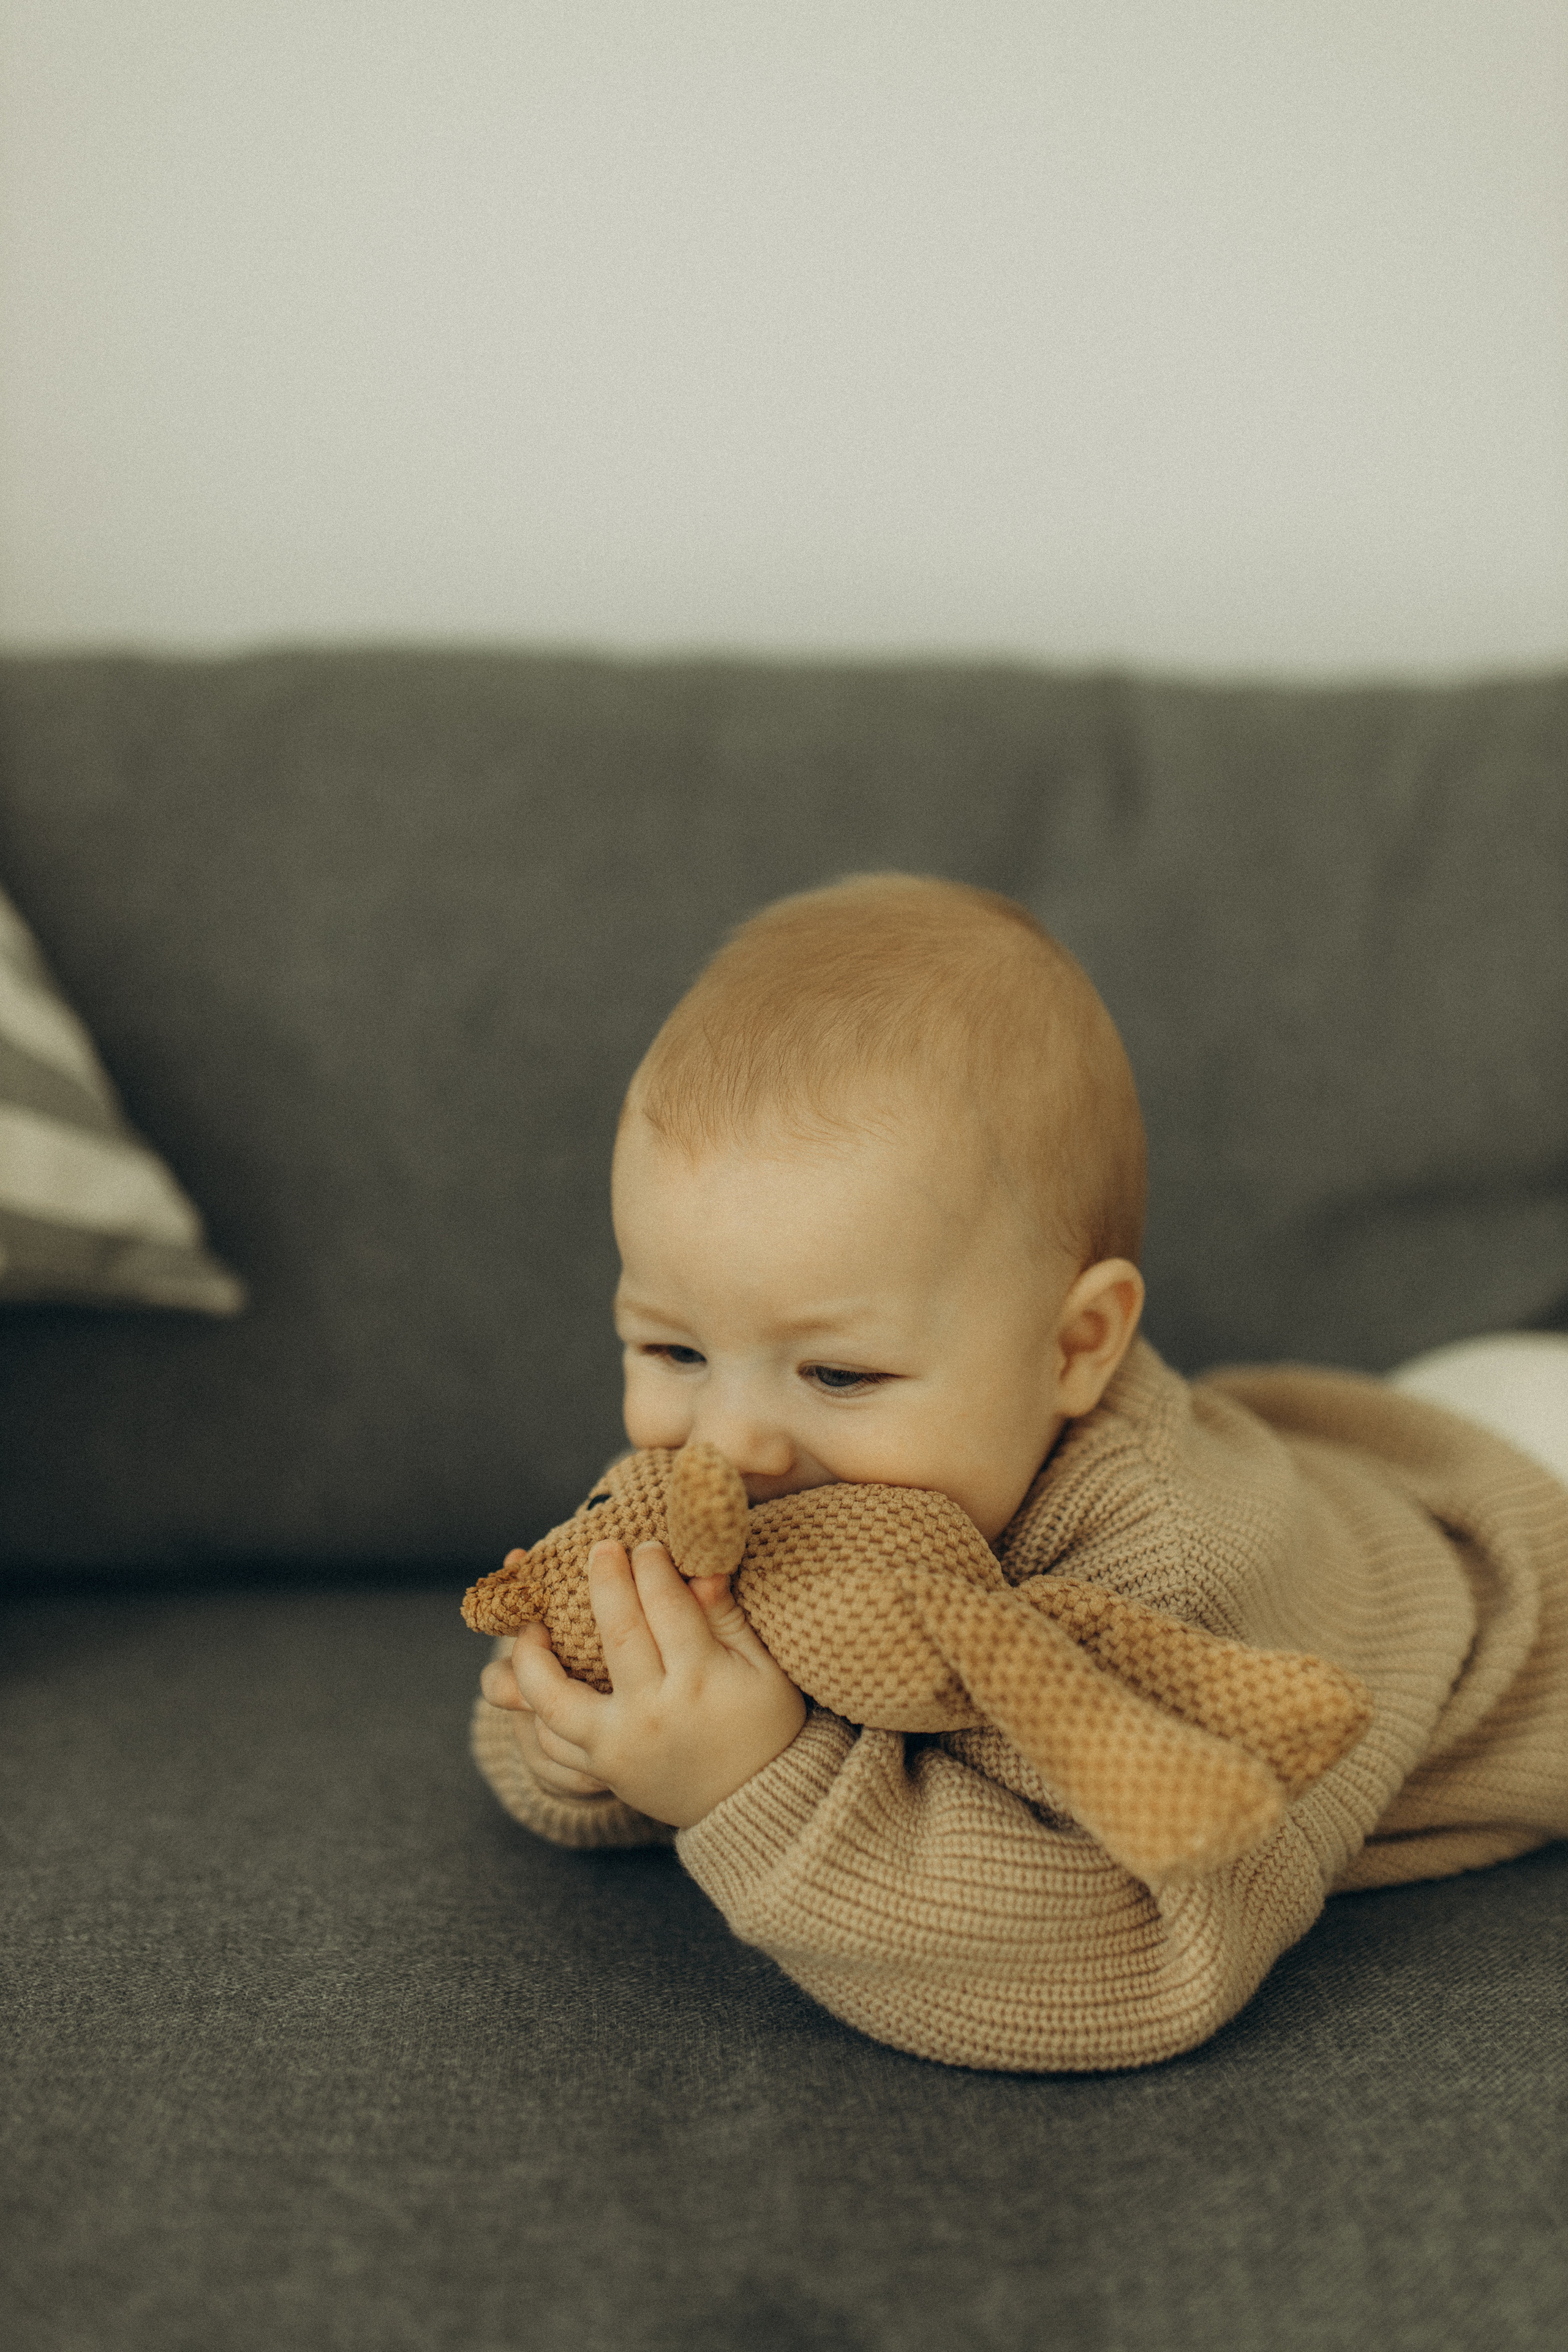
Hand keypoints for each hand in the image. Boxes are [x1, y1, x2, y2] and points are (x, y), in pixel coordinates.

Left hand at [504, 1538, 807, 1827]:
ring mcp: (619, 1746)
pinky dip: (535, 1709)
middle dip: (604, 1582)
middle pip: (616, 1634)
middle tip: (600, 1550)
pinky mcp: (601, 1770)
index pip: (667, 1606)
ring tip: (532, 1625)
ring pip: (553, 1697)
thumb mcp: (764, 1670)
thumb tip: (701, 1569)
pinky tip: (536, 1679)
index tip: (647, 1546)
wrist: (753, 1808)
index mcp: (700, 1681)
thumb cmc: (765, 1728)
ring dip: (532, 1655)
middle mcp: (653, 1713)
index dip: (653, 1568)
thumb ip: (727, 1619)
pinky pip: (551, 1740)